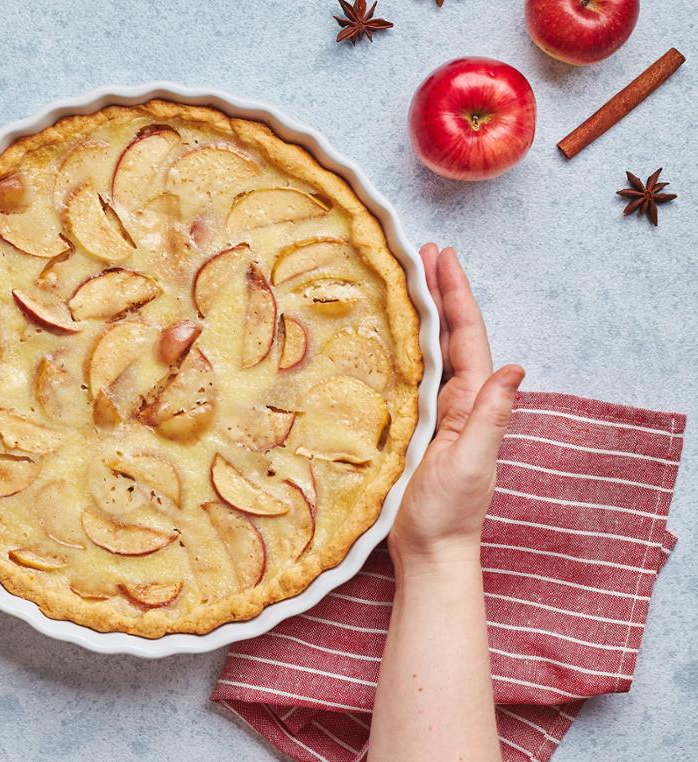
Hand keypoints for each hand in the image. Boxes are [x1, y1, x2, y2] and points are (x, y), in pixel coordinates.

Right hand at [389, 245, 523, 568]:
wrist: (428, 551)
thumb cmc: (449, 513)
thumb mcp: (473, 464)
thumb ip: (492, 418)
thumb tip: (516, 369)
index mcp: (470, 402)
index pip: (466, 337)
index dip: (456, 295)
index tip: (443, 257)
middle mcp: (453, 400)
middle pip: (447, 334)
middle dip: (437, 291)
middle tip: (420, 251)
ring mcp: (431, 411)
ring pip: (426, 349)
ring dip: (418, 312)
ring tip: (402, 277)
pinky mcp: (407, 425)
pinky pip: (404, 374)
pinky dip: (397, 346)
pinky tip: (382, 332)